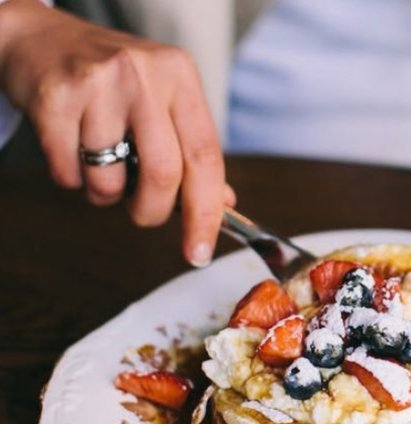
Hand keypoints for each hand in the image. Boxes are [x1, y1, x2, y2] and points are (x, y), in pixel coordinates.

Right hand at [0, 0, 234, 265]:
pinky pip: (69, 172)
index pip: (206, 158)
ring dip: (105, 194)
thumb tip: (223, 205)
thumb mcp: (162, 100)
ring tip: (100, 165)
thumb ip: (192, 150)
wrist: (41, 39)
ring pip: (111, 180)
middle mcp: (144, 75)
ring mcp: (98, 84)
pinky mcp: (55, 98)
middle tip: (143, 214)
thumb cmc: (112, 80)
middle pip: (164, 175)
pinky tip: (71, 149)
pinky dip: (71, 178)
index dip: (207, 214)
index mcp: (180, 77)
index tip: (200, 252)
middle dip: (152, 212)